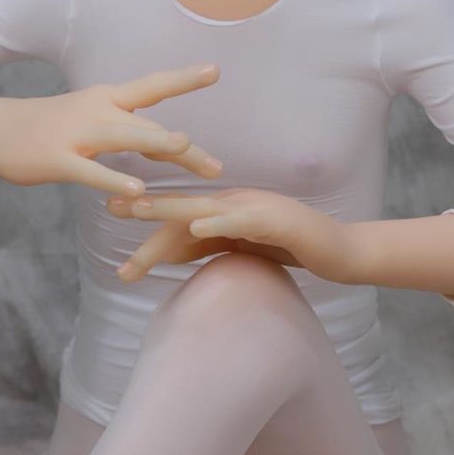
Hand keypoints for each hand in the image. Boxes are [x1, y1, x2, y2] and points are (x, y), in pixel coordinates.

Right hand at [0, 64, 224, 192]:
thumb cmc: (49, 128)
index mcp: (106, 100)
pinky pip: (90, 171)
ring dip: (155, 143)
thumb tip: (168, 145)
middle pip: (148, 126)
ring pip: (123, 138)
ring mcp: (76, 134)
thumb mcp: (91, 121)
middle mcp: (96, 111)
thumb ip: (129, 131)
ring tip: (185, 147)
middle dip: (183, 148)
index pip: (152, 87)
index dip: (183, 79)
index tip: (215, 70)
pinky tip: (136, 191)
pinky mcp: (56, 159)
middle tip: (217, 166)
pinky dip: (114, 181)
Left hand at [107, 187, 352, 283]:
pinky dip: (218, 220)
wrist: (344, 252)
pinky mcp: (277, 220)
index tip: (111, 211)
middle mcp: (238, 201)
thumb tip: (169, 252)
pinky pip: (242, 220)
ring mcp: (257, 207)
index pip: (180, 213)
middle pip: (184, 207)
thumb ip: (209, 246)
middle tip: (109, 206)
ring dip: (170, 207)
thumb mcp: (243, 249)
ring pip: (205, 206)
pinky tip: (196, 224)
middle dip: (146, 208)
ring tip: (138, 209)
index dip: (147, 214)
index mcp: (229, 208)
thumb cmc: (296, 250)